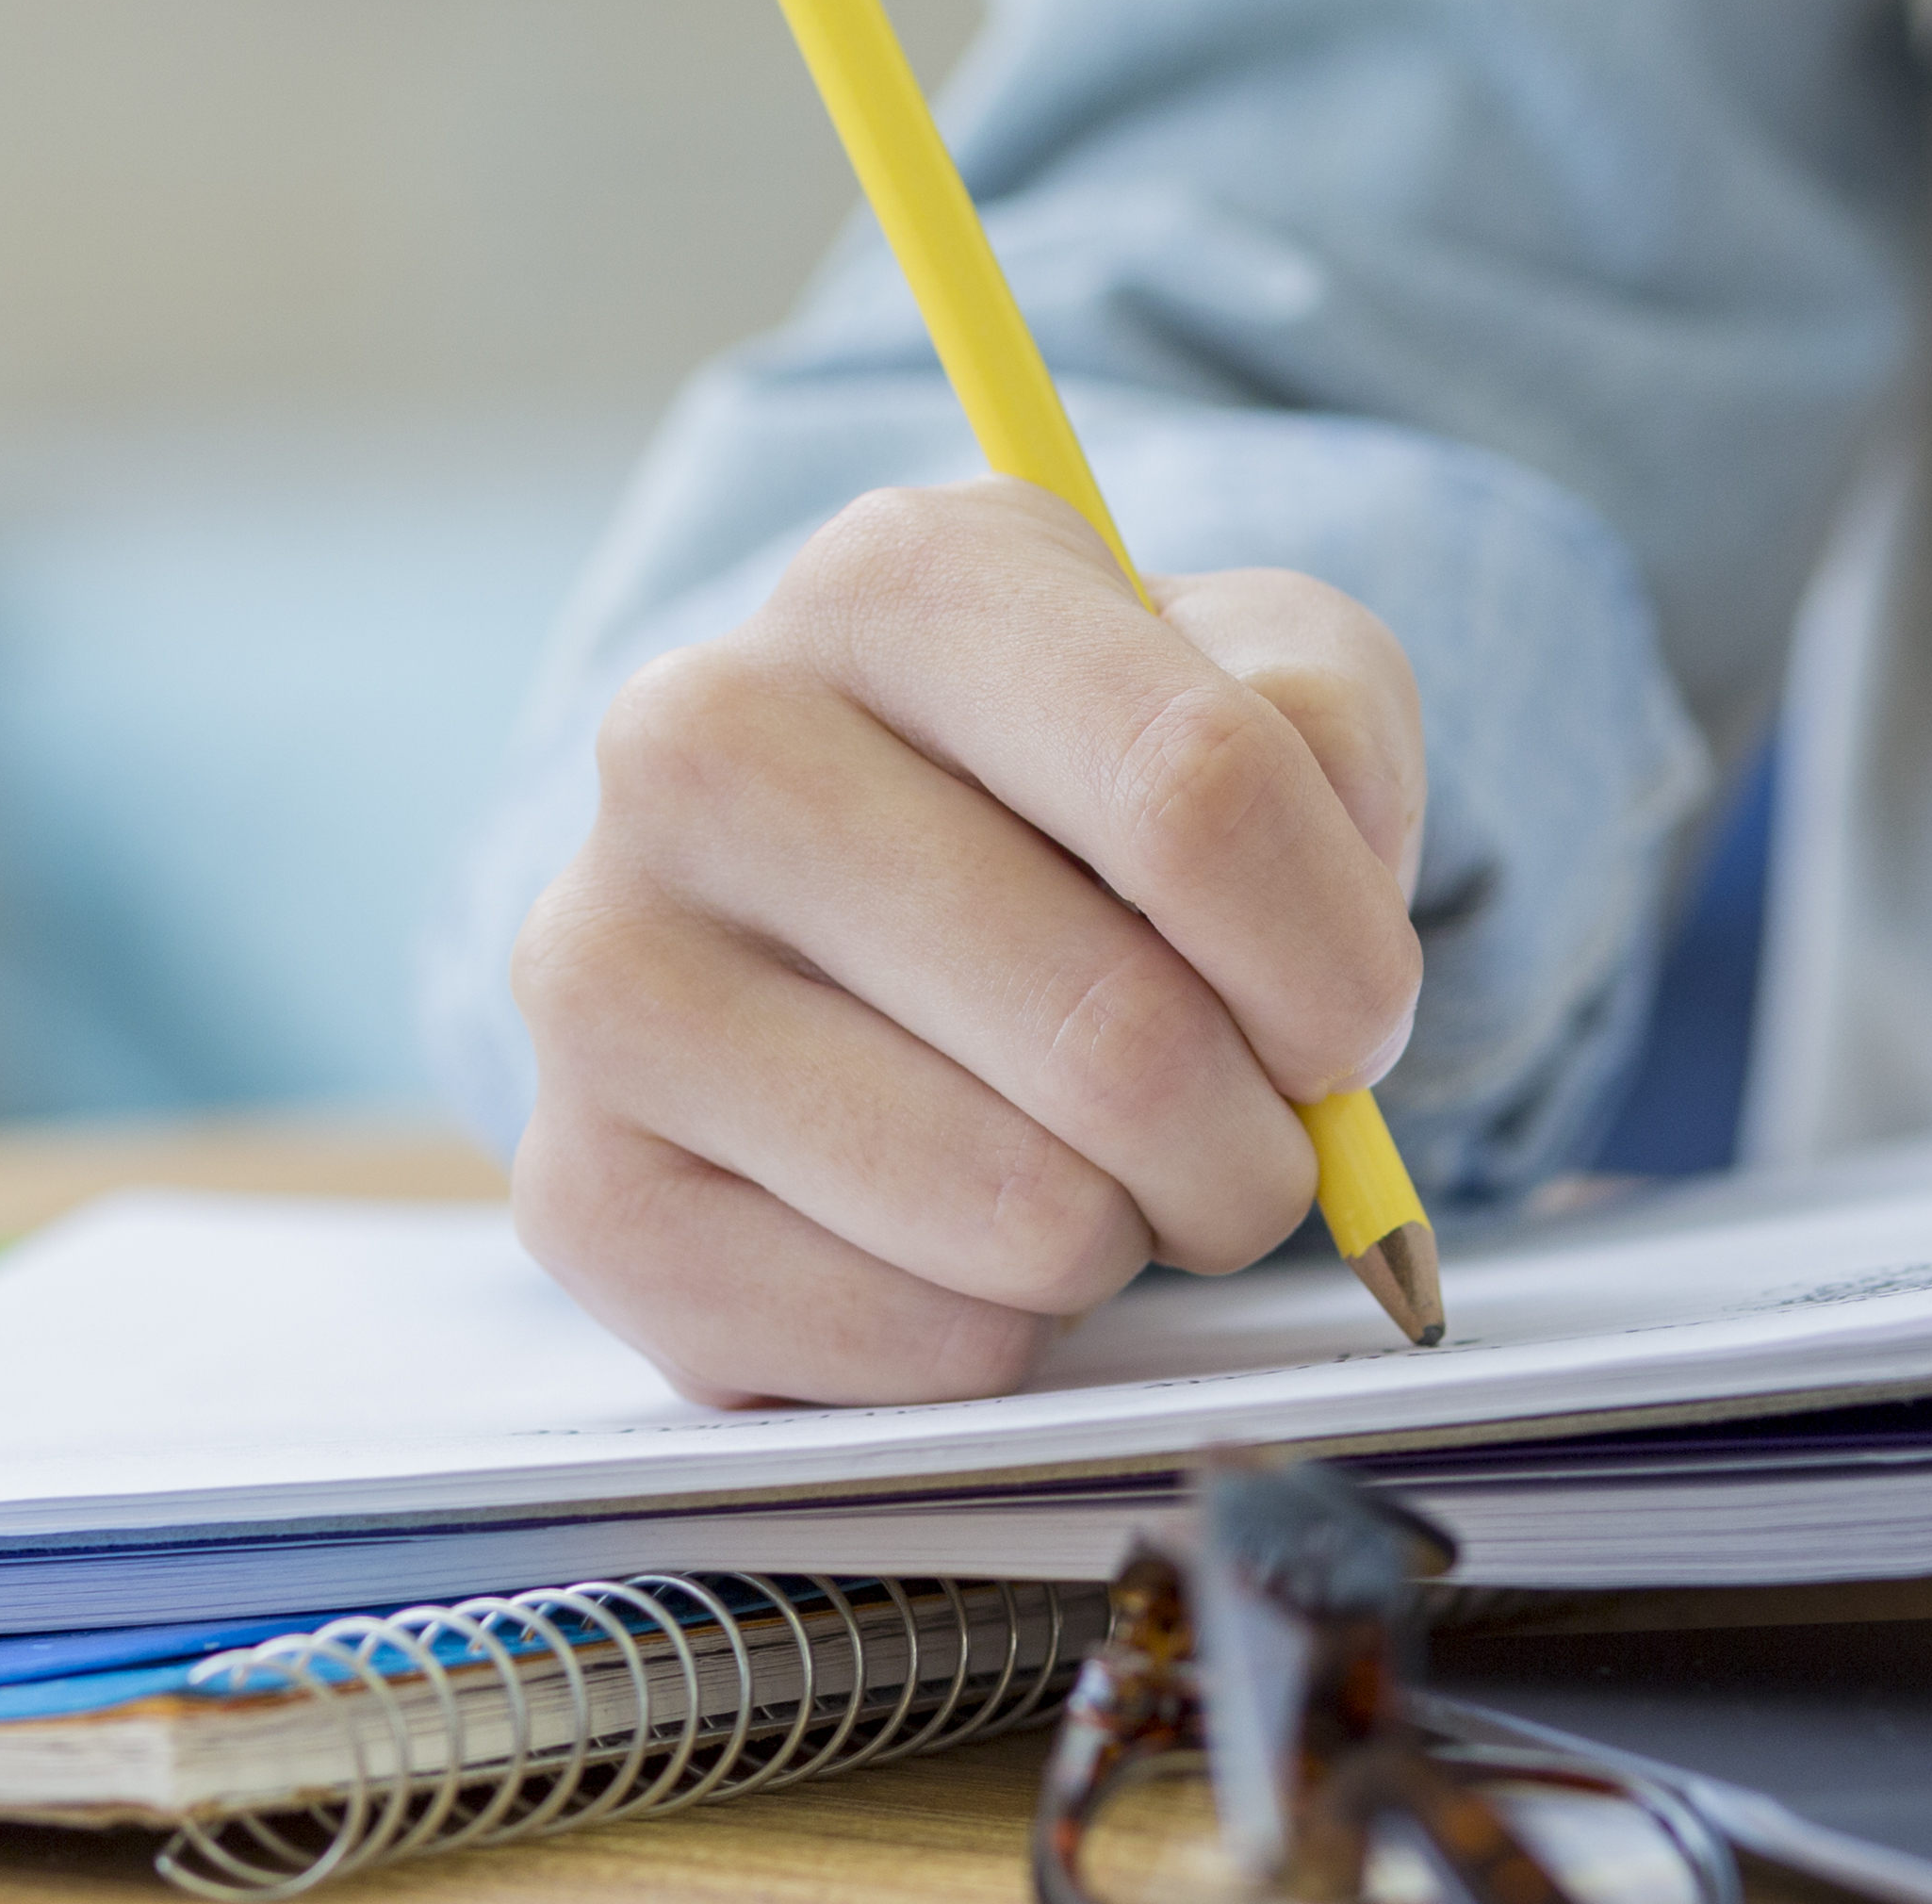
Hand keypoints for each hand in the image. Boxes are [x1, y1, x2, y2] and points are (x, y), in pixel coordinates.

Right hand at [505, 478, 1428, 1407]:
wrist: (853, 910)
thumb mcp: (1255, 680)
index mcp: (888, 583)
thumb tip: (1318, 957)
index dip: (1331, 957)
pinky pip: (912, 1348)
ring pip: (1017, 1212)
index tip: (1347, 1017)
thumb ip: (1329, 742)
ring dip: (1123, 1236)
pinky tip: (942, 1232)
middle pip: (1114, 1033)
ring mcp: (607, 970)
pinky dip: (996, 1333)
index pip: (1193, 789)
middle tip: (1236, 1131)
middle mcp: (695, 740)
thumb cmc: (1084, 790)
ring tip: (1084, 1165)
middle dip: (1251, 1140)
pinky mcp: (584, 1191)